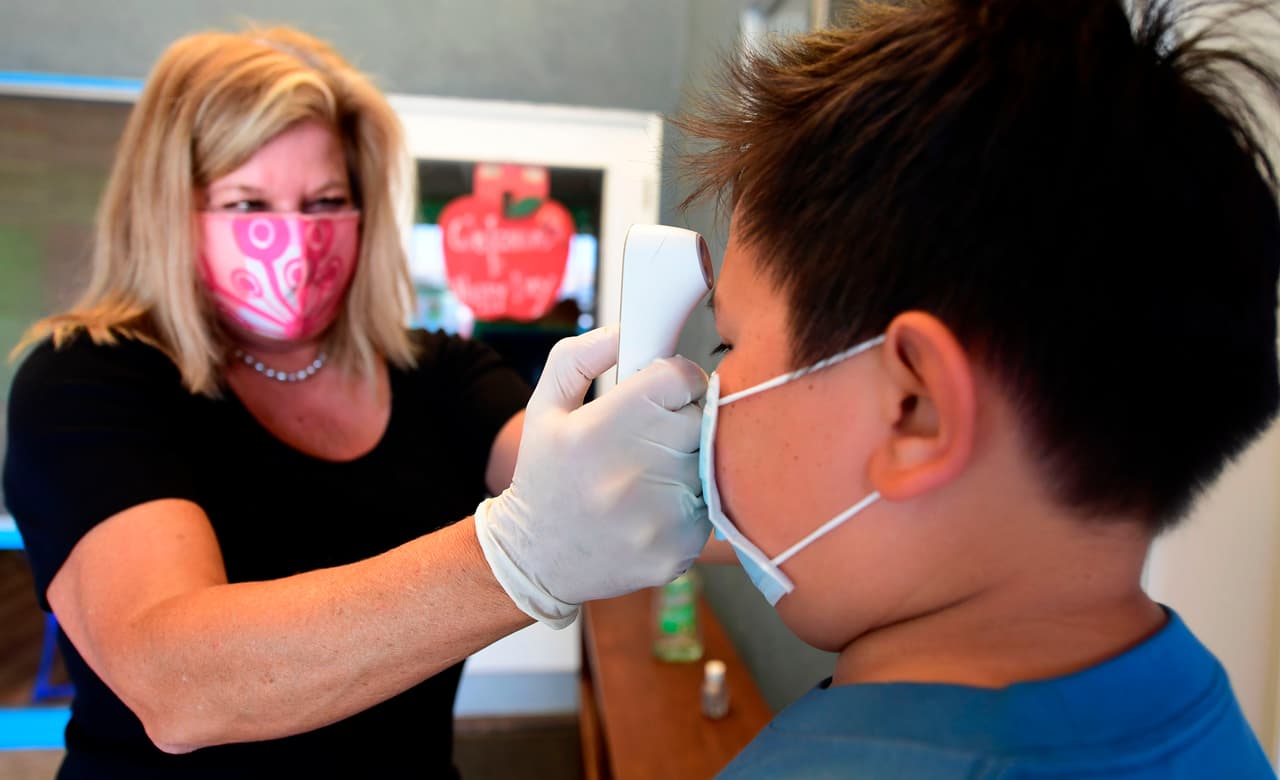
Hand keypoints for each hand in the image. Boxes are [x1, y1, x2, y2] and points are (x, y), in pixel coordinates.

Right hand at [474, 326, 709, 627]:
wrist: (536, 560)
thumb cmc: (547, 475)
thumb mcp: (544, 408)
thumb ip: (578, 358)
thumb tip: (625, 331)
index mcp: (599, 429)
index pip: (679, 378)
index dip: (678, 379)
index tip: (667, 392)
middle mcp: (631, 472)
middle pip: (700, 418)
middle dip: (684, 420)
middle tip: (655, 437)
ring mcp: (658, 516)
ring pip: (710, 462)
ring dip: (691, 461)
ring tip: (651, 475)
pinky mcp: (678, 550)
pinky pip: (710, 506)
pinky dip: (692, 502)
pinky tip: (655, 508)